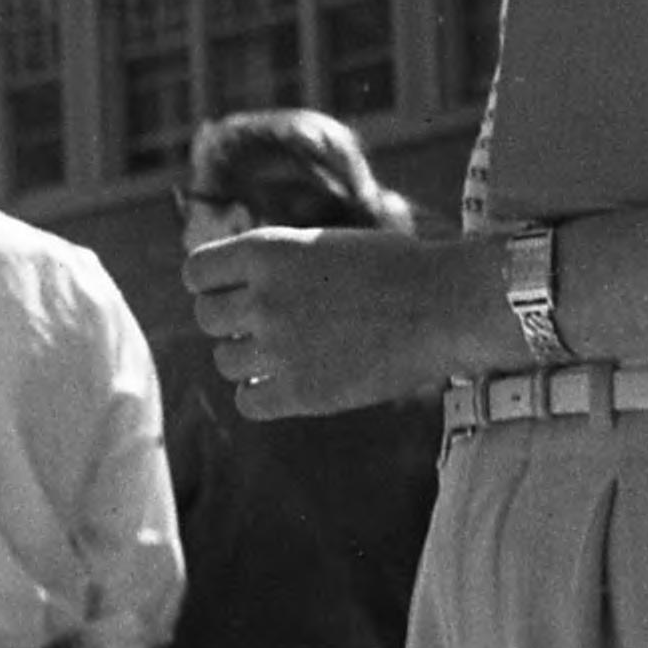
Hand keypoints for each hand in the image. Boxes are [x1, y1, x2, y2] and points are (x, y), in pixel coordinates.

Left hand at [185, 220, 491, 419]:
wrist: (450, 304)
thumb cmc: (393, 269)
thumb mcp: (322, 246)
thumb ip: (270, 265)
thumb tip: (212, 291)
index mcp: (268, 251)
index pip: (196, 273)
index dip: (215, 283)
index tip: (240, 290)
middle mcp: (264, 298)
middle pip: (207, 318)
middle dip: (233, 321)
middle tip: (275, 322)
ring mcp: (280, 348)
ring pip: (226, 360)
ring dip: (250, 358)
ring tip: (295, 349)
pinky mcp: (301, 392)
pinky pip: (247, 401)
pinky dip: (261, 396)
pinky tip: (291, 383)